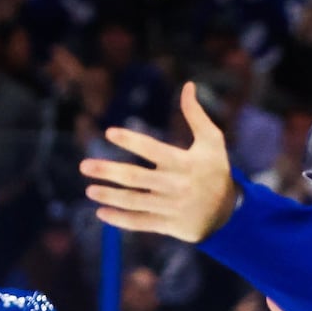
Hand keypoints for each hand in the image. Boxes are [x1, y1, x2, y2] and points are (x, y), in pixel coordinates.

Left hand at [82, 82, 238, 243]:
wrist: (227, 212)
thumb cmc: (216, 170)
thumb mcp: (212, 140)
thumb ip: (196, 115)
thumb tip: (187, 85)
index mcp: (184, 163)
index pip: (153, 149)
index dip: (131, 140)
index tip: (109, 133)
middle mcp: (176, 186)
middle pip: (136, 178)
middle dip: (108, 171)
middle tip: (84, 165)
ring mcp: (171, 208)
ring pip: (134, 202)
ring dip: (109, 196)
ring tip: (89, 189)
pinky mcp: (168, 225)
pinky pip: (140, 223)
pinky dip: (120, 220)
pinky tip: (101, 213)